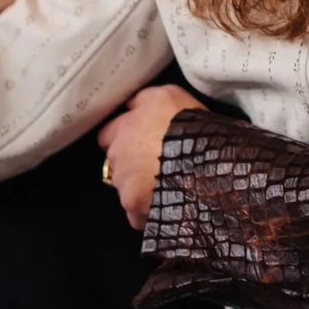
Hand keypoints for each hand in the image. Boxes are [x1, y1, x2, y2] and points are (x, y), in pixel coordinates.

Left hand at [96, 84, 204, 226]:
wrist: (201, 162)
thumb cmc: (184, 124)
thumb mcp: (166, 95)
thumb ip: (143, 100)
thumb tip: (131, 104)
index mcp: (121, 130)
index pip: (107, 134)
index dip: (124, 135)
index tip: (139, 138)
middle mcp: (116, 158)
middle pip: (116, 162)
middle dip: (130, 162)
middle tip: (156, 161)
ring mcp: (123, 187)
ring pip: (126, 188)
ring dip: (139, 186)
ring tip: (166, 183)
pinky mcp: (134, 210)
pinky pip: (136, 213)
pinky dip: (146, 210)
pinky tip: (165, 203)